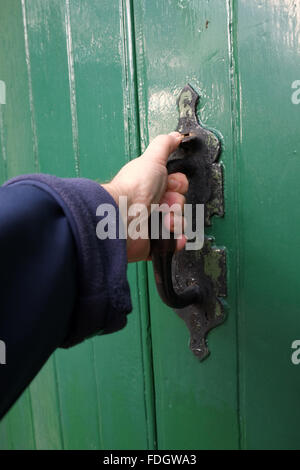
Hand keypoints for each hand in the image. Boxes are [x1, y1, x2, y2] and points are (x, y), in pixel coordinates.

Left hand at [102, 132, 188, 261]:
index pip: (178, 185)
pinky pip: (171, 244)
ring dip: (177, 222)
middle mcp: (151, 203)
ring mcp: (151, 223)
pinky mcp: (151, 242)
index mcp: (152, 185)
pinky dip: (175, 242)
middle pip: (180, 204)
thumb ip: (164, 145)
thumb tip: (175, 135)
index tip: (169, 184)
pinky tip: (171, 237)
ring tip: (164, 222)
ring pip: (179, 224)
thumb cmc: (133, 189)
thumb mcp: (151, 158)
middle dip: (177, 204)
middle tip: (164, 204)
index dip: (178, 185)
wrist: (122, 217)